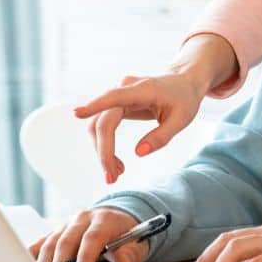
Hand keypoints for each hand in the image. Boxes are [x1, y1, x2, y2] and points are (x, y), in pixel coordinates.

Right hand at [29, 208, 148, 261]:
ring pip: (50, 243)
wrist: (117, 219)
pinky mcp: (56, 233)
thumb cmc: (127, 235)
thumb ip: (129, 254)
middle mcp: (82, 220)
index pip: (92, 238)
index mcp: (103, 220)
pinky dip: (32, 256)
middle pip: (66, 241)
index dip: (86, 258)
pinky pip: (41, 243)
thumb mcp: (137, 245)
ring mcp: (66, 225)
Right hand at [74, 33, 238, 184]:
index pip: (113, 98)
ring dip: (103, 150)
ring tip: (117, 173)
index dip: (94, 105)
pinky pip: (104, 124)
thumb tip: (138, 152)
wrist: (184, 83)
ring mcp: (119, 95)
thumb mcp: (181, 120)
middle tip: (112, 178)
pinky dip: (106, 145)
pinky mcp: (117, 103)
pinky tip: (116, 162)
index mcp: (143, 90)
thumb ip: (161, 136)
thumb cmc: (184, 99)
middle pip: (103, 120)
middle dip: (104, 151)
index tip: (77, 114)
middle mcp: (126, 89)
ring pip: (99, 124)